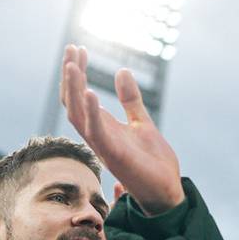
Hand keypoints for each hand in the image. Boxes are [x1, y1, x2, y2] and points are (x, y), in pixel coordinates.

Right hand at [59, 45, 183, 213]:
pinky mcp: (115, 156)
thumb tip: (122, 71)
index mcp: (102, 128)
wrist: (167, 191)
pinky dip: (91, 113)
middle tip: (71, 48)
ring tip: (72, 65)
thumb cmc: (152, 162)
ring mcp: (104, 146)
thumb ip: (130, 99)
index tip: (77, 49)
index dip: (76, 74)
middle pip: (72, 103)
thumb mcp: (142, 122)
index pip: (80, 97)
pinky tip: (90, 92)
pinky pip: (97, 134)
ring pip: (77, 117)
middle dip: (70, 76)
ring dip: (73, 91)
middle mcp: (97, 136)